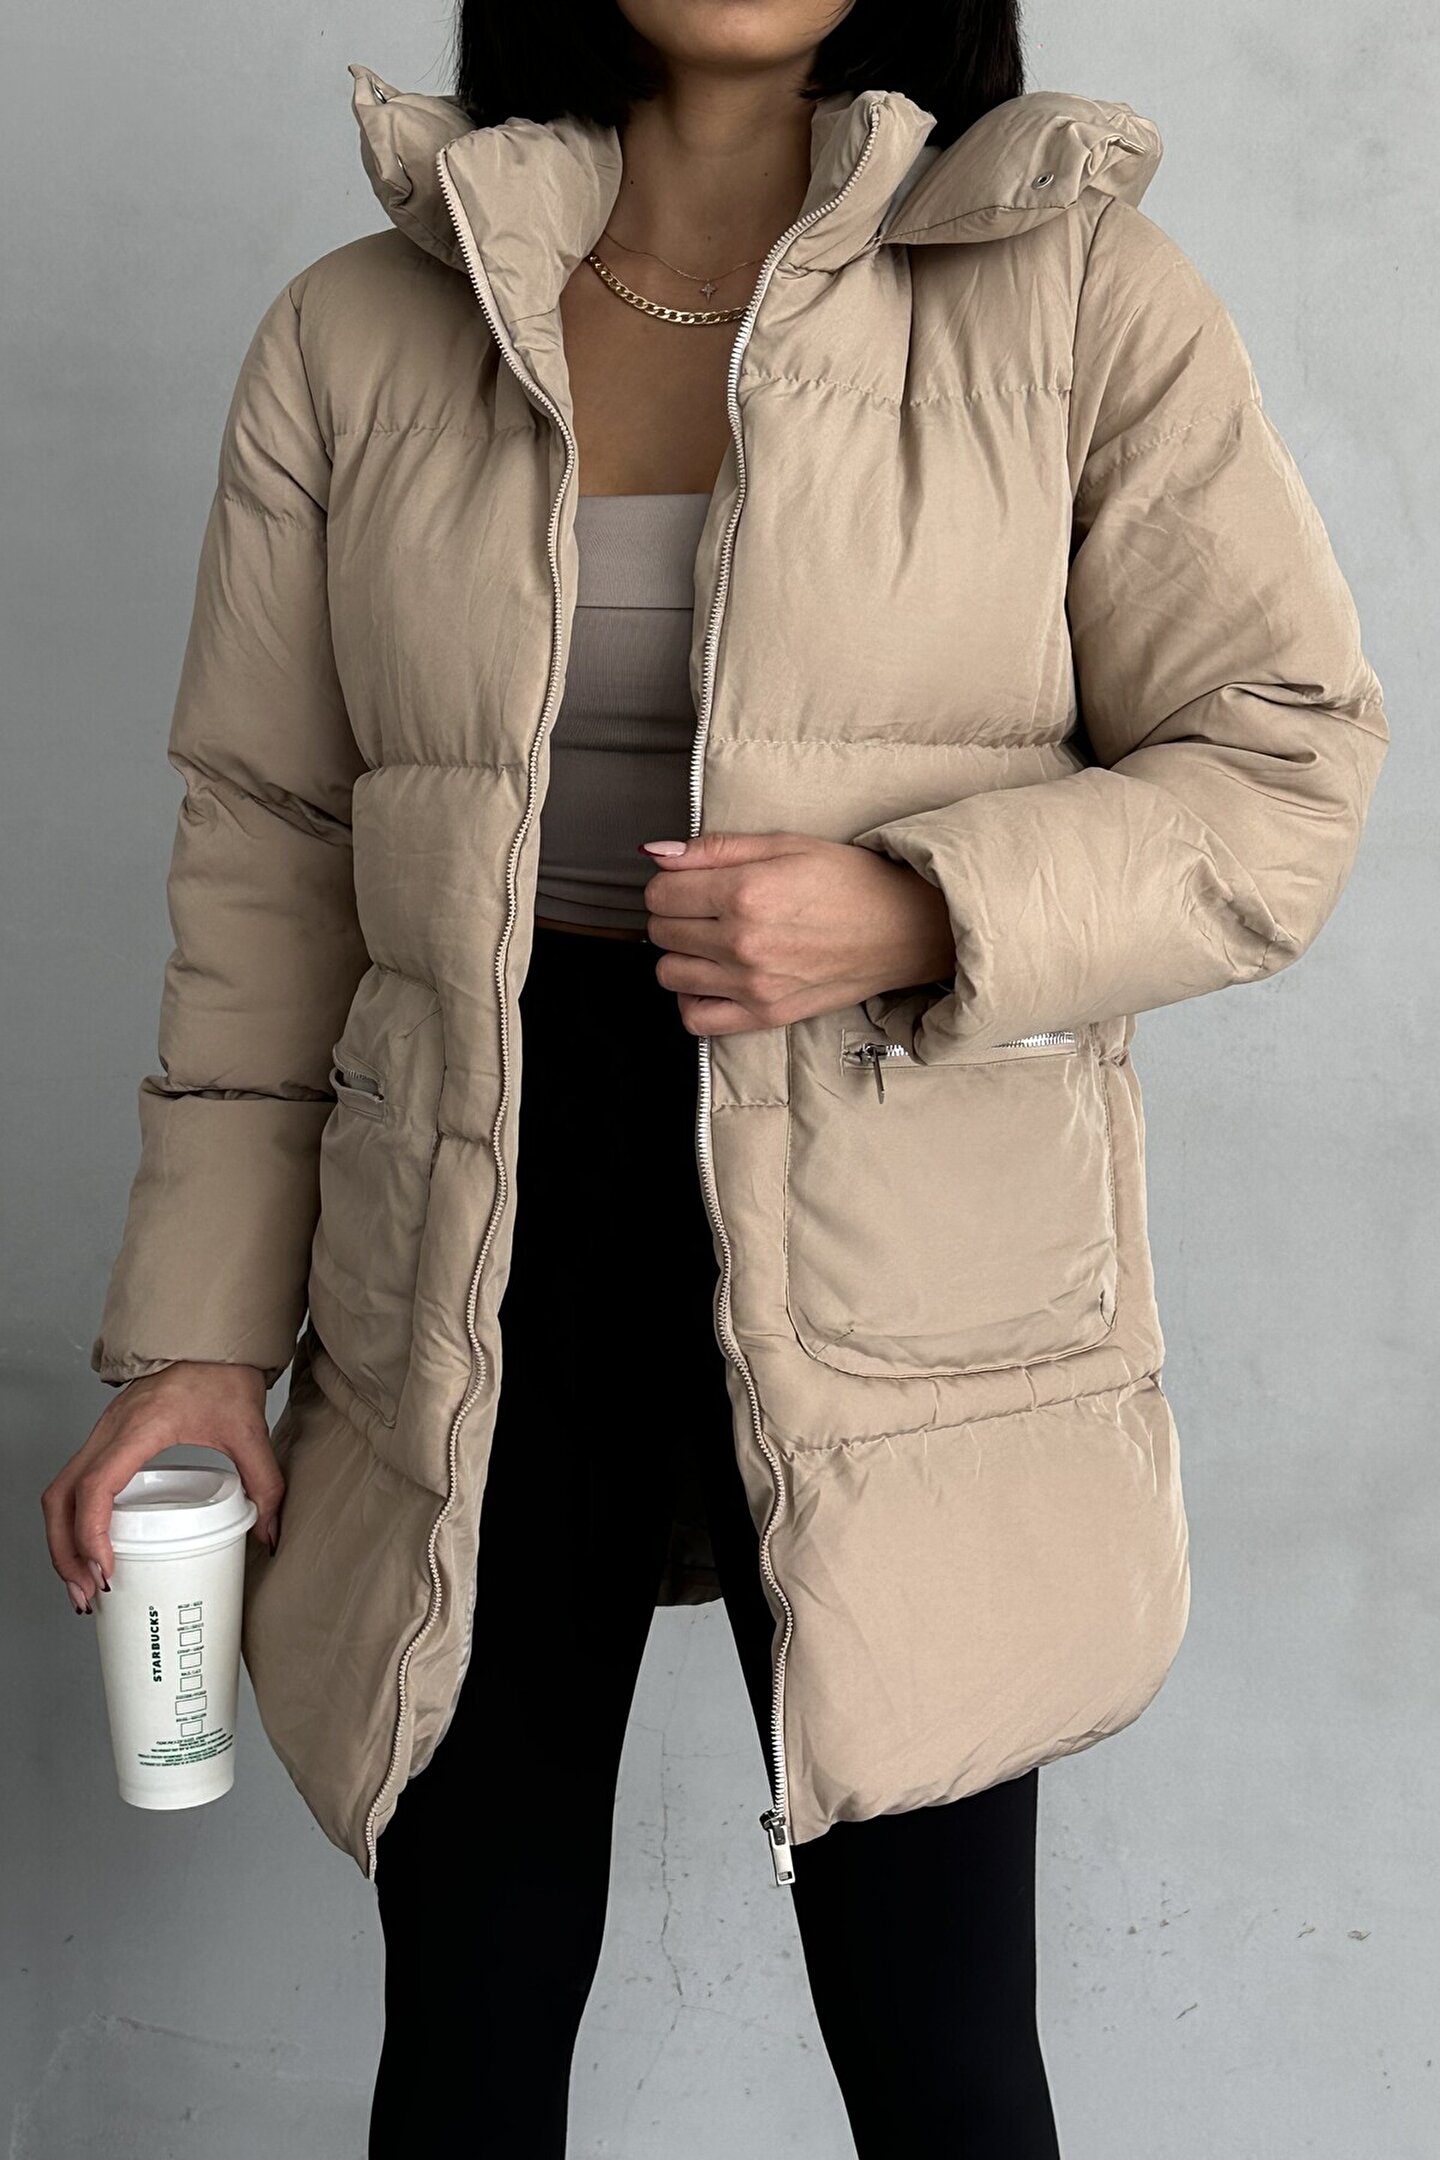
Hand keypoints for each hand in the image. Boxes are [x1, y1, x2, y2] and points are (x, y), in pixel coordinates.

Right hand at [41, 1362, 280, 1614]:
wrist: (211, 1337)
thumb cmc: (223, 1371)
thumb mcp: (249, 1430)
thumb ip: (264, 1483)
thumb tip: (268, 1536)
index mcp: (140, 1427)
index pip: (96, 1486)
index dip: (92, 1534)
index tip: (107, 1571)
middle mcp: (110, 1431)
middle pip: (61, 1498)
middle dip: (67, 1553)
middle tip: (89, 1595)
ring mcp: (102, 1433)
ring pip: (58, 1492)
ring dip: (63, 1541)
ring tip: (85, 1583)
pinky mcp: (106, 1439)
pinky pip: (72, 1483)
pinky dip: (72, 1521)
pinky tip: (92, 1550)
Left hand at [641, 831, 953, 1035]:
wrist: (902, 928)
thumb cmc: (848, 880)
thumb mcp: (783, 844)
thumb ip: (714, 849)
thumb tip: (656, 853)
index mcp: (744, 893)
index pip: (659, 894)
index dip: (668, 883)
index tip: (687, 882)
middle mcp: (743, 943)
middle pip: (660, 932)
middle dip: (672, 914)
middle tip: (702, 907)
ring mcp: (752, 985)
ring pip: (669, 973)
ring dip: (679, 954)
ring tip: (709, 941)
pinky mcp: (765, 1016)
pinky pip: (695, 1018)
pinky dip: (692, 998)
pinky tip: (711, 978)